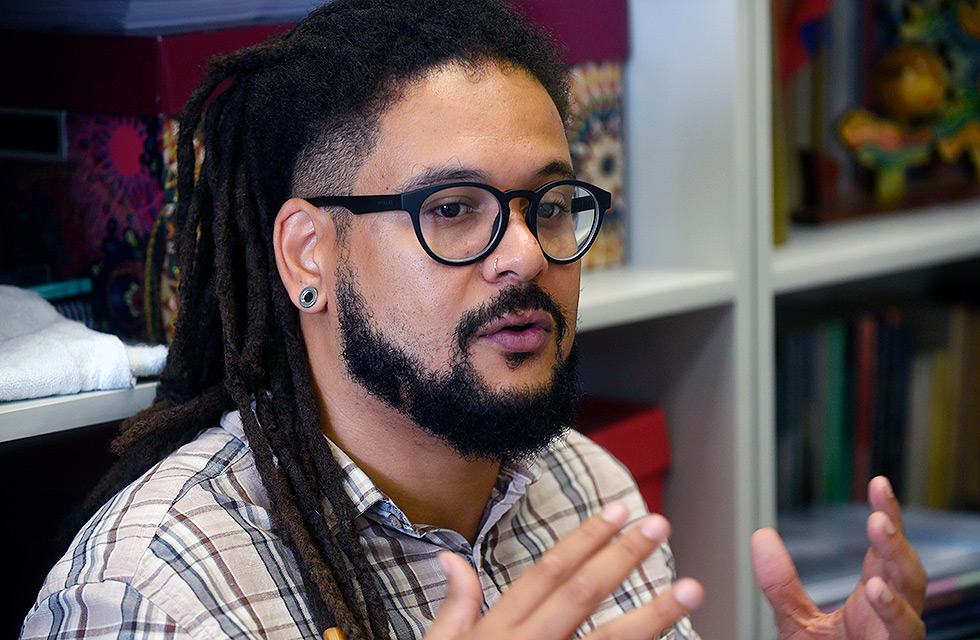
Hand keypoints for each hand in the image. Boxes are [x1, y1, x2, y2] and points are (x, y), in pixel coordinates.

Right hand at [424, 502, 703, 639]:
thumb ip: (455, 605)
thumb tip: (450, 558)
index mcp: (500, 630)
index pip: (549, 572)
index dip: (585, 539)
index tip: (617, 512)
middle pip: (583, 594)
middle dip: (623, 557)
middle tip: (658, 526)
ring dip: (653, 614)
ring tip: (690, 588)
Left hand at [751, 476, 926, 638]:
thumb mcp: (797, 622)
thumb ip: (780, 584)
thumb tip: (760, 535)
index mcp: (873, 599)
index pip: (884, 551)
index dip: (886, 516)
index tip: (879, 482)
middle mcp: (891, 616)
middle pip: (905, 569)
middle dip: (895, 538)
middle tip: (878, 510)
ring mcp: (897, 638)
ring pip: (912, 600)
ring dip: (897, 567)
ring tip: (880, 534)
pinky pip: (903, 636)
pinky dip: (893, 613)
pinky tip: (877, 590)